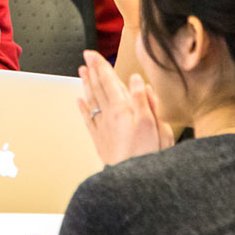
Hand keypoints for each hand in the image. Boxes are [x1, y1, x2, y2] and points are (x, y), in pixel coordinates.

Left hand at [78, 50, 173, 165]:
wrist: (132, 180)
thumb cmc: (148, 155)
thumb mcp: (156, 124)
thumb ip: (144, 100)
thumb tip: (137, 81)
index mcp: (123, 109)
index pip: (109, 81)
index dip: (101, 67)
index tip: (93, 54)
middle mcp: (109, 116)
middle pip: (98, 88)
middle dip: (92, 71)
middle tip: (86, 57)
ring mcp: (102, 127)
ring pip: (91, 100)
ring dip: (86, 84)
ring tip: (81, 72)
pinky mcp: (99, 139)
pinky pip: (88, 119)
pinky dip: (83, 107)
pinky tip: (79, 100)